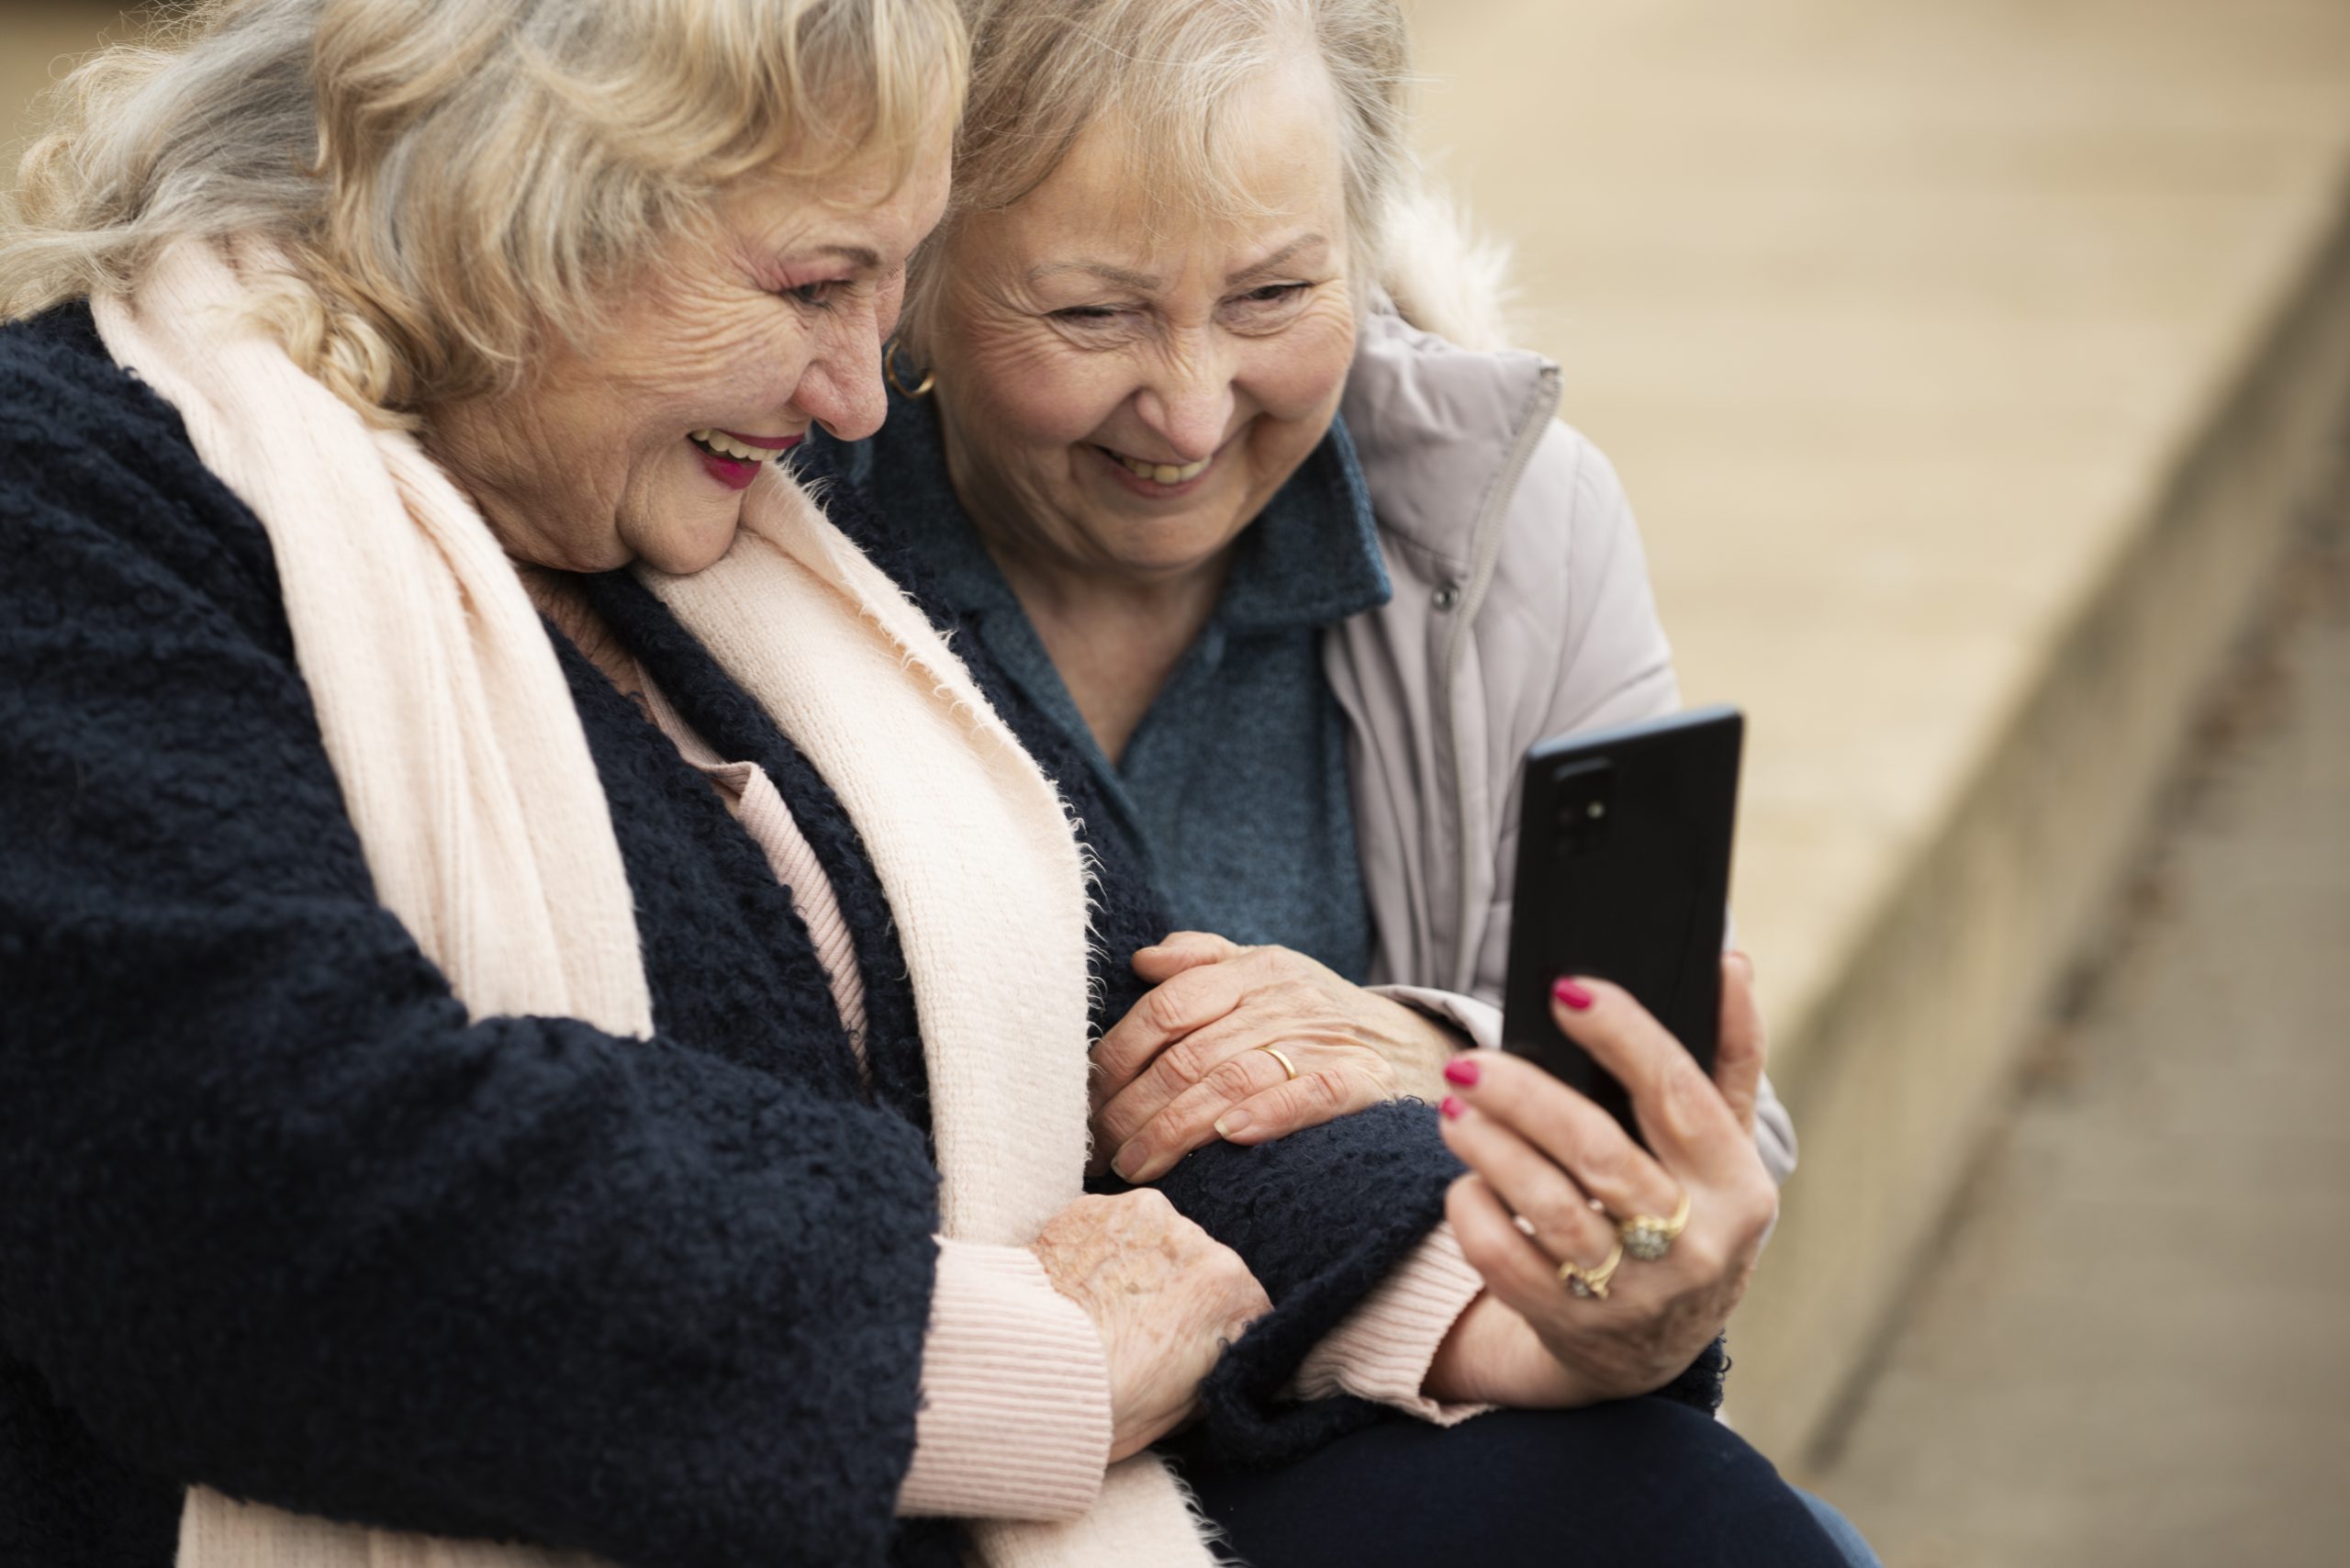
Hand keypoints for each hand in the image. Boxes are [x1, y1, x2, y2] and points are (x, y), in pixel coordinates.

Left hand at [1028, 1190, 1271, 1460]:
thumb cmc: (1108, 1403)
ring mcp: (1141, 1215)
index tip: (1194, 1343)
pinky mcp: (1092, 1206)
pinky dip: (1100, 1249)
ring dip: (1140, 1262)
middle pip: (1198, 1262)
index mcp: (1228, 1288)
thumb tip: (1223, 1352)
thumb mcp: (1190, 1403)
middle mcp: (1194, 1237)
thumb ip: (1218, 1360)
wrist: (1029, 1371)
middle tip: (1142, 1326)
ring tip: (1106, 1303)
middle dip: (1178, 1289)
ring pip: (1155, 1236)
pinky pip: (1111, 1226)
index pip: (1244, 1301)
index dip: (1218, 1325)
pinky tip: (1080, 1283)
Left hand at [1091, 933, 1459, 1182]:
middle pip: (1189, 1054)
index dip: (1117, 1056)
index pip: (1167, 1008)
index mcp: (1253, 970)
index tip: (1084, 1100)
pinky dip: (1268, 1113)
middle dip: (1134, 1107)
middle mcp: (1285, 999)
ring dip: (1175, 1128)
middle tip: (1099, 1149)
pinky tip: (1227, 1137)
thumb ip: (1204, 961)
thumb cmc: (1318, 1015)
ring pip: (1233, 1079)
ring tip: (1136, 1164)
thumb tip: (1142, 960)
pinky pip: (1310, 1094)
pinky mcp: (1362, 1080)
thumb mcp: (1266, 973)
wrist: (1415, 1044)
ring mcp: (1323, 1039)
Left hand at [1425, 954, 1777, 1406]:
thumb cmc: (1690, 1214)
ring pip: (1546, 1208)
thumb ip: (1729, 1057)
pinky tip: (1465, 1181)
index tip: (1566, 988)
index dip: (1624, 1036)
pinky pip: (1504, 1262)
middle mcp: (1693, 1246)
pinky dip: (1474, 1213)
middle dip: (1526, 1098)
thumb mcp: (1724, 1148)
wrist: (1655, 1349)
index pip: (1678, 1095)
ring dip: (1490, 1149)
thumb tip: (1730, 963)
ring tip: (1454, 1109)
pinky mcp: (1569, 1325)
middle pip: (1598, 1153)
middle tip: (1471, 1063)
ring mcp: (1631, 1295)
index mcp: (1738, 1188)